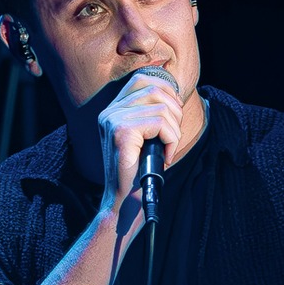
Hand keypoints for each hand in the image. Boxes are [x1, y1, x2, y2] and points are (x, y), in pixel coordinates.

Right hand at [95, 67, 183, 231]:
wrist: (124, 205)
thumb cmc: (140, 175)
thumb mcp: (147, 139)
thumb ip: (153, 115)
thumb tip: (175, 94)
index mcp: (112, 110)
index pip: (142, 79)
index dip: (166, 92)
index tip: (173, 118)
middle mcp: (109, 112)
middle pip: (155, 88)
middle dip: (174, 112)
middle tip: (171, 138)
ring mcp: (112, 120)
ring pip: (161, 106)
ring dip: (174, 130)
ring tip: (166, 150)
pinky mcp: (121, 132)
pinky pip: (160, 123)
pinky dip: (171, 140)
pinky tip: (165, 158)